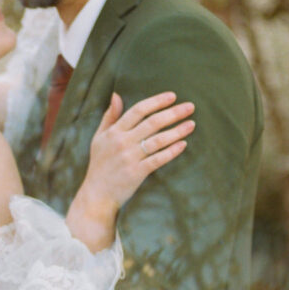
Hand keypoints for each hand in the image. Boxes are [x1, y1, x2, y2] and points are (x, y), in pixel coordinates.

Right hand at [79, 92, 193, 212]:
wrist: (97, 193)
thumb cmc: (99, 164)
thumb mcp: (99, 138)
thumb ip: (109, 117)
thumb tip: (116, 95)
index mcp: (114, 132)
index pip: (138, 111)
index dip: (156, 102)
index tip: (172, 96)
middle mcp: (122, 142)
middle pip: (152, 123)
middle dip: (173, 113)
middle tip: (190, 107)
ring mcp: (130, 158)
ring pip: (158, 140)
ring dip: (177, 131)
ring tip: (191, 124)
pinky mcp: (137, 172)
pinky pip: (158, 159)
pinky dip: (171, 151)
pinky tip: (183, 144)